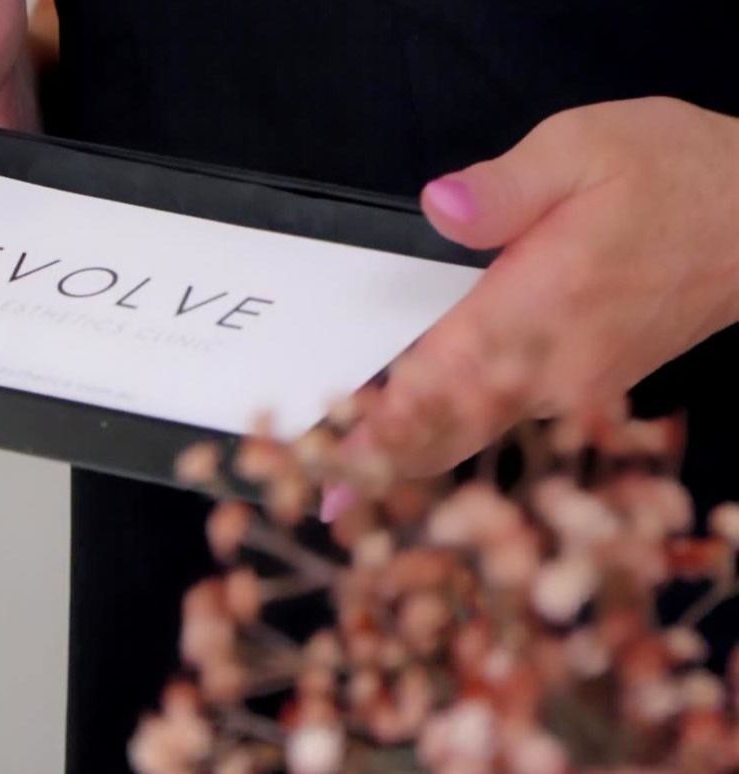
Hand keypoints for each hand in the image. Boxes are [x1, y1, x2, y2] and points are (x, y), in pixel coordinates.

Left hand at [346, 97, 738, 484]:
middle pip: (449, 431)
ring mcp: (573, 390)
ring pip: (476, 438)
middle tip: (324, 499)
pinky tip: (413, 451)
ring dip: (411, 460)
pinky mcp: (585, 394)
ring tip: (349, 482)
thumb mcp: (586, 148)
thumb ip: (505, 186)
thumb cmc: (675, 178)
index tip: (335, 468)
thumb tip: (439, 206)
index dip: (383, 427)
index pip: (442, 377)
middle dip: (382, 466)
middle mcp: (554, 365)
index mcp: (541, 303)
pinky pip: (505, 428)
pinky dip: (453, 443)